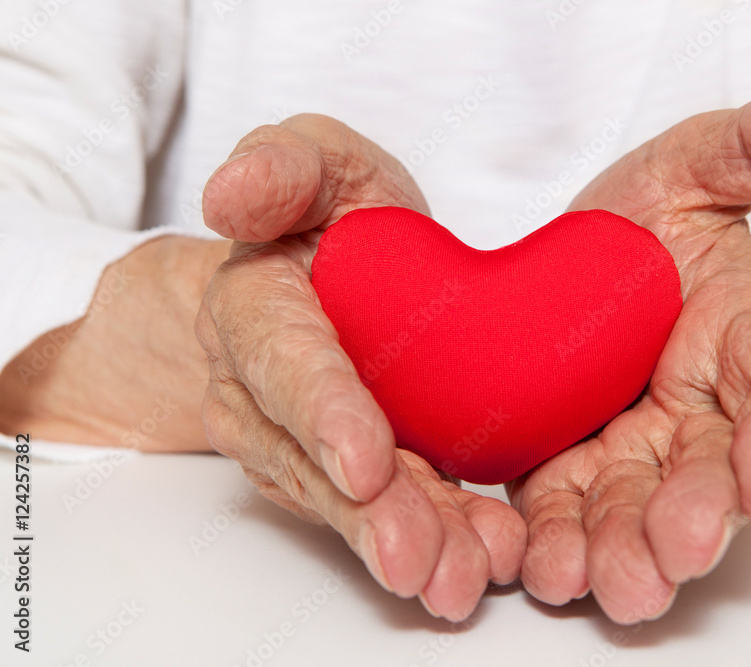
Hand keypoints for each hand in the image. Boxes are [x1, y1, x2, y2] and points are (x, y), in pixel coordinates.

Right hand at [195, 115, 525, 620]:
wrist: (319, 265)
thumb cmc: (323, 212)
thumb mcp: (312, 163)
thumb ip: (279, 167)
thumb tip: (232, 194)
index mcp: (255, 307)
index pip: (282, 362)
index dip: (323, 411)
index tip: (367, 461)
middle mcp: (262, 388)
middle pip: (312, 458)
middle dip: (370, 512)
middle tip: (423, 559)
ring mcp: (297, 437)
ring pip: (346, 499)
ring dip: (402, 542)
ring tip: (460, 577)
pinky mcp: (339, 466)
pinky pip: (380, 507)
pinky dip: (429, 536)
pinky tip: (475, 558)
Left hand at [507, 86, 750, 622]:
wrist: (573, 267)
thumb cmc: (647, 220)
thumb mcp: (694, 166)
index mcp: (742, 342)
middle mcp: (699, 413)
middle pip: (712, 473)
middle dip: (700, 513)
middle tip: (683, 546)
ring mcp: (632, 451)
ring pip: (640, 511)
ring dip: (629, 550)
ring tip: (617, 582)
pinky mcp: (566, 471)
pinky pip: (567, 516)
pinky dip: (560, 547)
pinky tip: (548, 569)